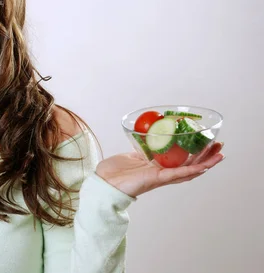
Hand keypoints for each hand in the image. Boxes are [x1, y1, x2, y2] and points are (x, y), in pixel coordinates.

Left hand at [95, 142, 224, 197]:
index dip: (195, 154)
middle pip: (190, 165)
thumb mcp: (130, 157)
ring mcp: (161, 177)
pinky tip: (203, 166)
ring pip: (188, 171)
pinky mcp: (156, 179)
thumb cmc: (112, 172)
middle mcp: (162, 173)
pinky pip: (177, 175)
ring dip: (205, 163)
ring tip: (219, 155)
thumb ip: (140, 151)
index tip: (206, 144)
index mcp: (157, 167)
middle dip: (206, 156)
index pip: (181, 161)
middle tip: (219, 146)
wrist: (103, 183)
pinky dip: (190, 171)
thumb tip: (145, 140)